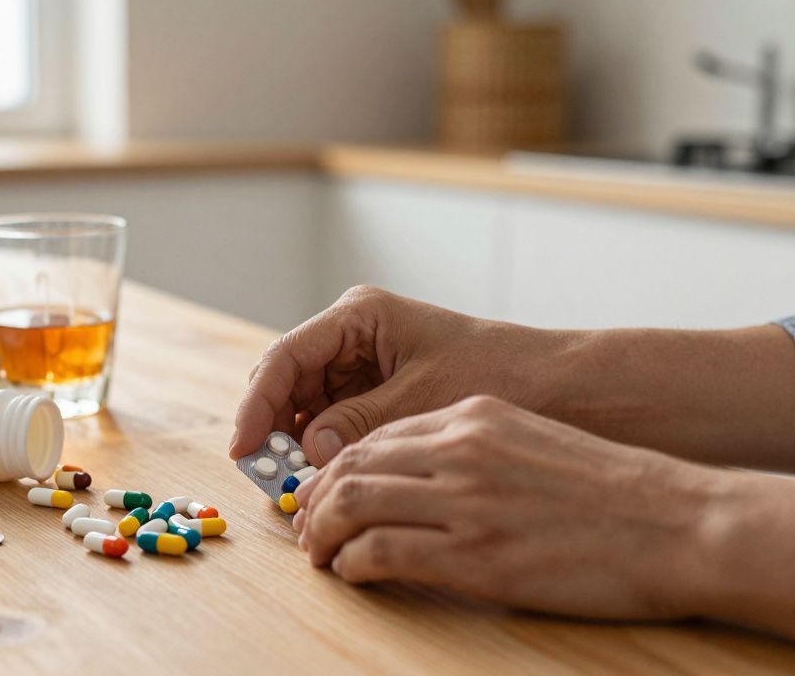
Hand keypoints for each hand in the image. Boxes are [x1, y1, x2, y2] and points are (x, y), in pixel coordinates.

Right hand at [231, 286, 567, 464]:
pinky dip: (324, 453)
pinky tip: (323, 481)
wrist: (563, 386)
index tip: (243, 449)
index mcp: (359, 317)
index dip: (257, 405)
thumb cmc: (502, 373)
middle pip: (287, 384)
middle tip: (267, 478)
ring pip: (305, 409)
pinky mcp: (375, 397)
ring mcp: (362, 367)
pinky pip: (332, 425)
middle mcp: (352, 338)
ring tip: (295, 488)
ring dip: (296, 447)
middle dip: (273, 430)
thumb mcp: (423, 399)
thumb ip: (359, 423)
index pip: (285, 358)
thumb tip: (309, 451)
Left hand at [293, 395, 746, 622]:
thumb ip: (469, 450)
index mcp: (471, 416)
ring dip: (322, 531)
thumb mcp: (529, 441)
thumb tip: (415, 478)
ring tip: (316, 553)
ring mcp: (464, 500)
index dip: (338, 466)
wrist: (675, 522)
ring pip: (353, 502)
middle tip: (307, 527)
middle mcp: (458, 449)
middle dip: (317, 497)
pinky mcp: (472, 553)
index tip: (325, 491)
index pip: (377, 436)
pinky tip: (349, 572)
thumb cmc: (610, 491)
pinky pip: (381, 552)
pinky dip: (351, 563)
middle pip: (353, 464)